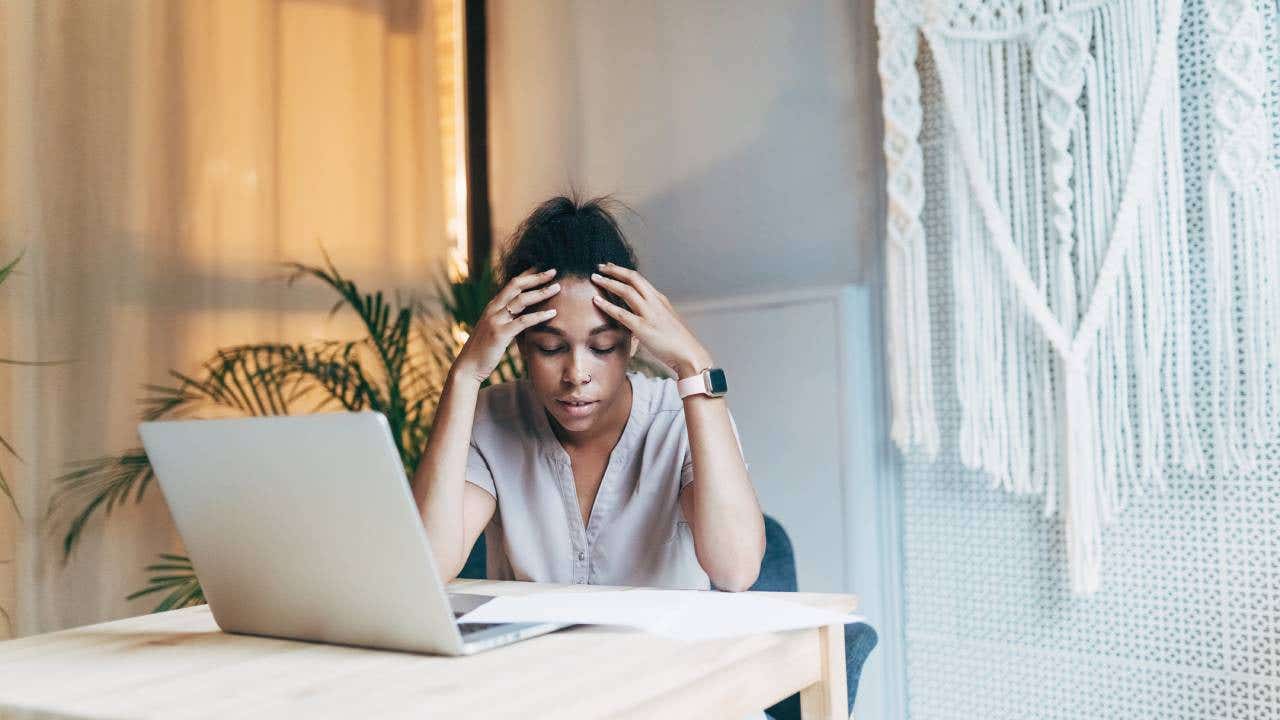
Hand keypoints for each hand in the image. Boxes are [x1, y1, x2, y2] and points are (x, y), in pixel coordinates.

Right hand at [453, 267, 560, 382]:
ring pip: (521, 300)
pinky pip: (523, 321)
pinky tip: (553, 313)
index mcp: (492, 306)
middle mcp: (493, 309)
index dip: (528, 274)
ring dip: (541, 292)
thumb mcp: (495, 329)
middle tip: (554, 271)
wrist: (468, 366)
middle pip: (516, 285)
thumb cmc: (484, 350)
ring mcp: (495, 320)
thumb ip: (507, 320)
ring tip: (558, 288)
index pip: (511, 284)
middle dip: (536, 277)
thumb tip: (524, 316)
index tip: (543, 268)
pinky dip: (540, 315)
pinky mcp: (500, 333)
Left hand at [589, 263, 711, 377]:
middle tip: (600, 267)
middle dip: (614, 270)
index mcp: (660, 300)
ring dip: (609, 283)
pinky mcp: (643, 328)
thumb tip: (639, 316)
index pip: (640, 279)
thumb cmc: (677, 342)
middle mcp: (655, 302)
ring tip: (594, 278)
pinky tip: (596, 300)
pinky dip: (607, 305)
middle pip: (633, 278)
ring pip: (626, 291)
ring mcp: (649, 314)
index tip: (611, 267)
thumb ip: (653, 315)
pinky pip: (621, 314)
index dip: (623, 271)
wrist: (690, 354)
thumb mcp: (666, 321)